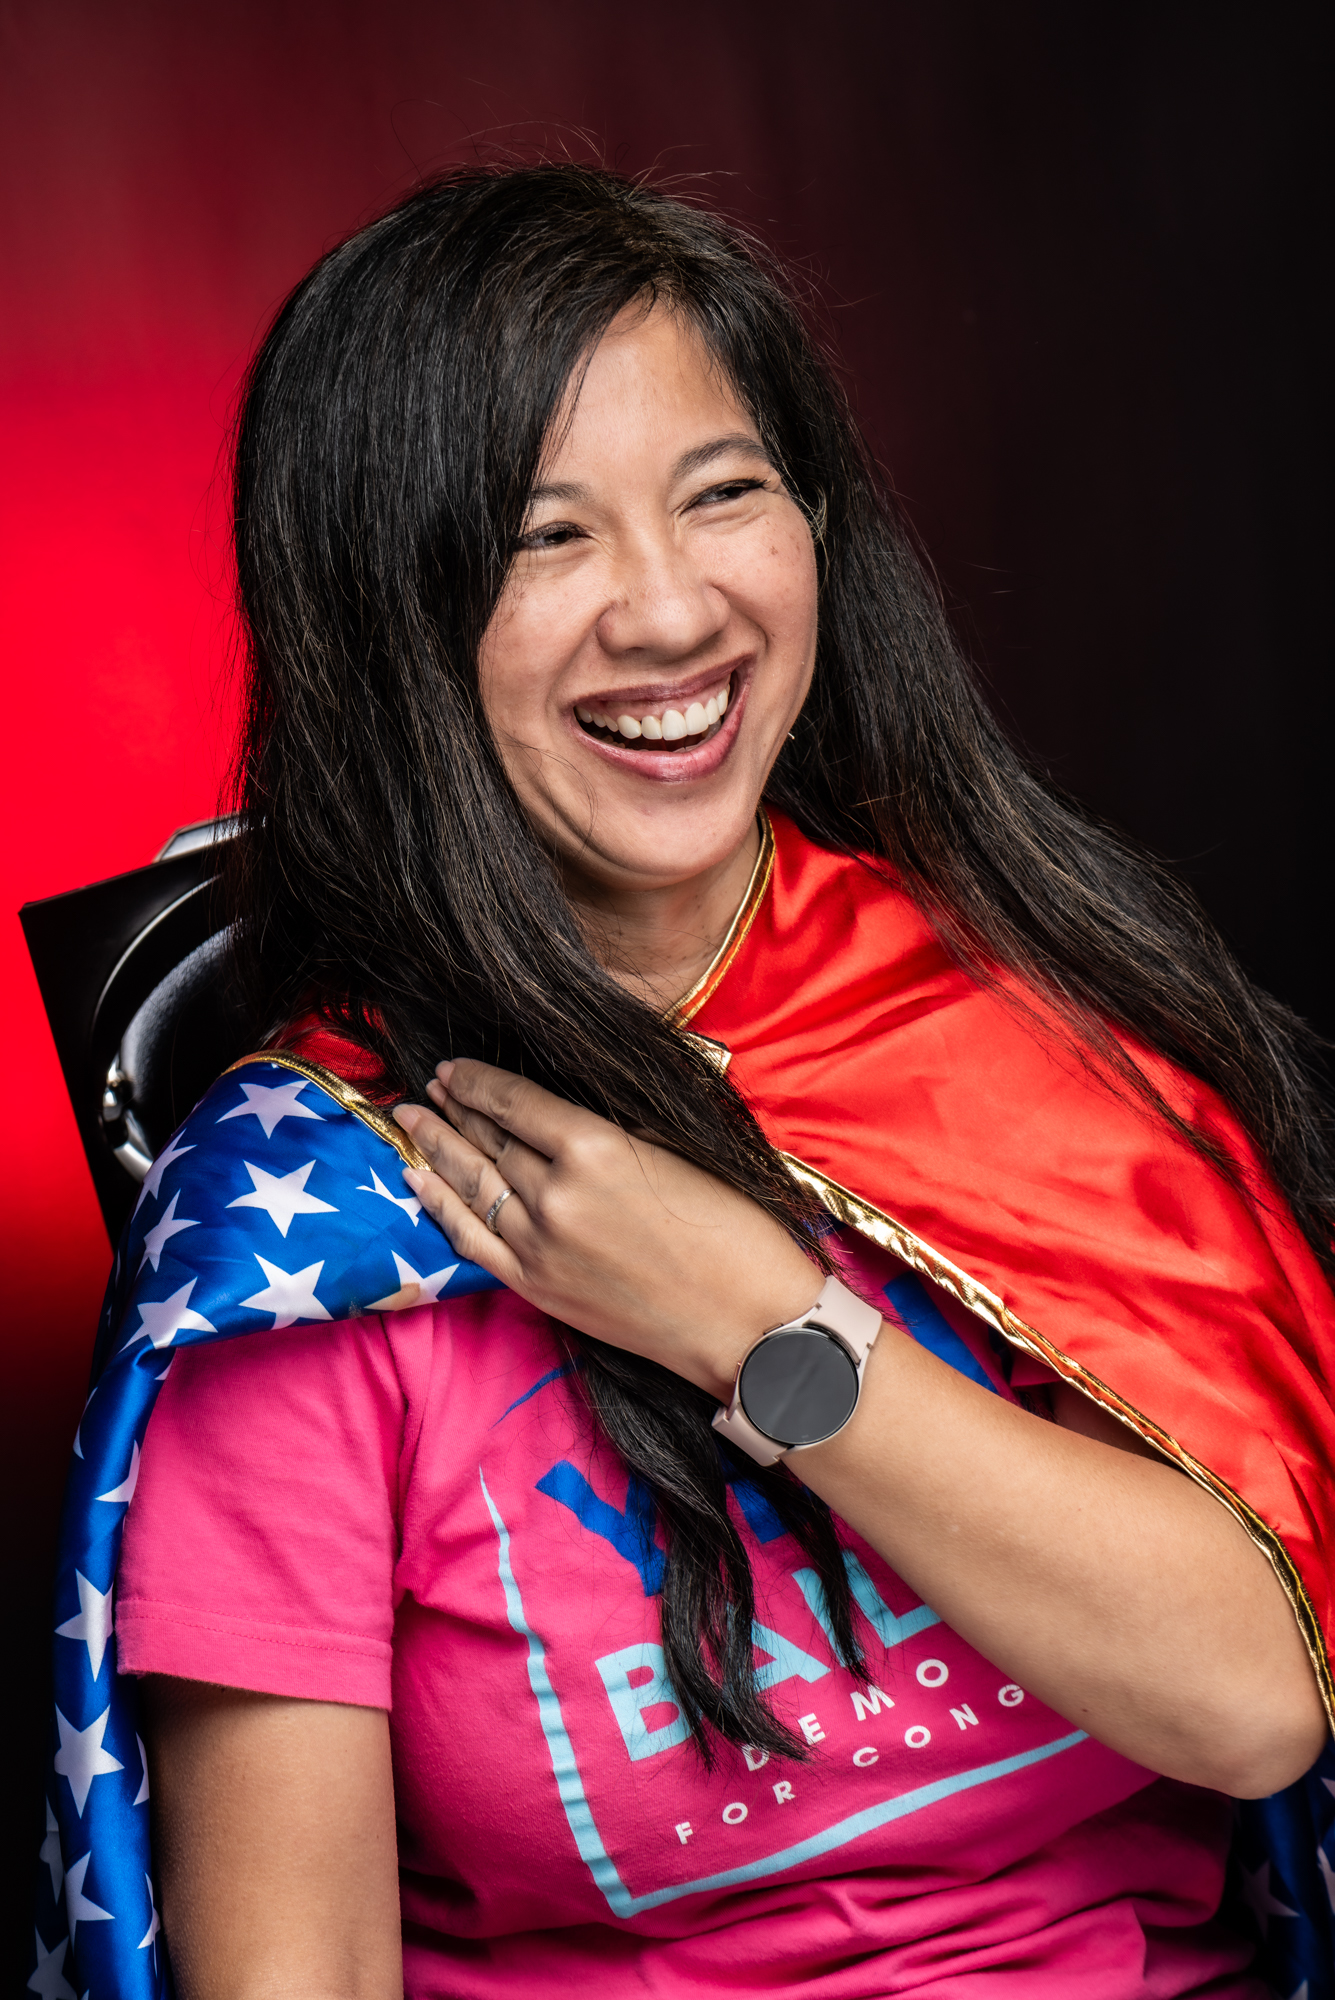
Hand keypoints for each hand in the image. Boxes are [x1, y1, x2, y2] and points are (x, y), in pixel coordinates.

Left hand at [393, 1060, 820, 1397]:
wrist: (750, 1323)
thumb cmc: (734, 1231)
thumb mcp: (675, 1152)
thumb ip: (611, 1132)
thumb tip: (560, 1115)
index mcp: (595, 1148)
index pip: (514, 1102)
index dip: (476, 1081)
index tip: (452, 1066)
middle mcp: (556, 1194)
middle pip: (487, 1140)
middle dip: (452, 1108)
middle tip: (426, 1086)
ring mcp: (540, 1245)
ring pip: (472, 1184)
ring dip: (435, 1148)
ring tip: (409, 1120)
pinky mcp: (538, 1287)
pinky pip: (472, 1240)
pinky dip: (441, 1206)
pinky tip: (419, 1181)